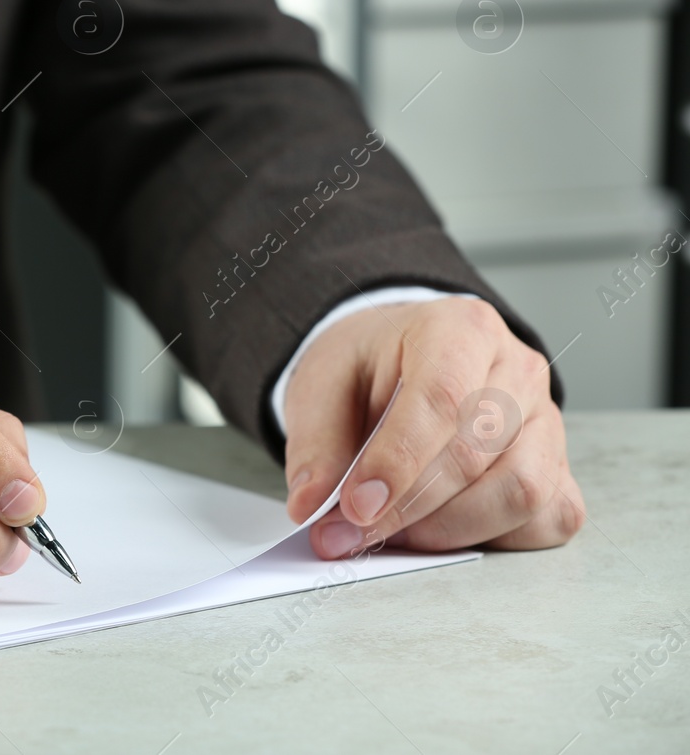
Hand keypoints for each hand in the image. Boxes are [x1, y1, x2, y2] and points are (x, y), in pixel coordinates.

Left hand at [282, 299, 585, 559]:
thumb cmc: (370, 369)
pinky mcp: (559, 467)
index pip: (440, 398)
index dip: (397, 463)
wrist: (401, 361)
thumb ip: (315, 445)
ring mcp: (547, 420)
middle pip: (476, 453)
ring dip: (450, 528)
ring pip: (521, 491)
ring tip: (394, 530)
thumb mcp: (322, 386)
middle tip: (350, 534)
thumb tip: (308, 505)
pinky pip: (550, 518)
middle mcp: (517, 369)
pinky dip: (495, 539)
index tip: (355, 508)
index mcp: (459, 328)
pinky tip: (442, 529)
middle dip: (408, 507)